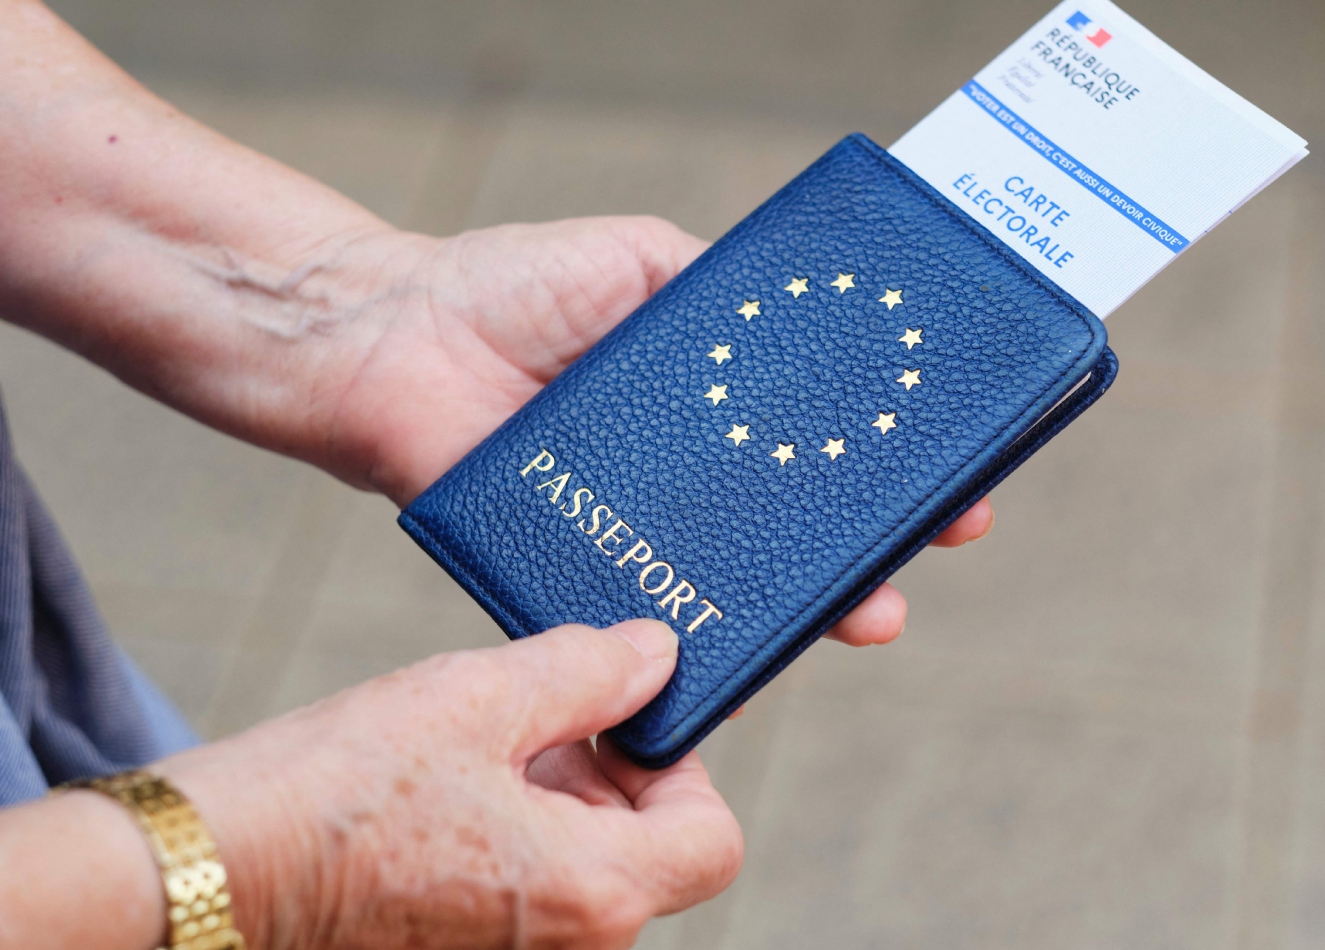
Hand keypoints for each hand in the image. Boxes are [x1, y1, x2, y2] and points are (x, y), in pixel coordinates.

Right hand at [158, 619, 740, 949]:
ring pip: (586, 877)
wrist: (205, 877)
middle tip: (535, 721)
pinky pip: (527, 900)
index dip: (680, 768)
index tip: (616, 723)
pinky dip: (512, 843)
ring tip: (478, 752)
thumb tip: (658, 656)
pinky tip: (446, 796)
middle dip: (608, 779)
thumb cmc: (335, 790)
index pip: (712, 840)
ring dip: (556, 805)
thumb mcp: (478, 697)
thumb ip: (589, 672)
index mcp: (593, 894)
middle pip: (648, 858)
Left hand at [286, 218, 994, 646]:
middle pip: (789, 531)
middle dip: (862, 561)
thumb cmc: (511, 286)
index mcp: (712, 404)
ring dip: (798, 613)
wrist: (389, 335)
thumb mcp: (643, 260)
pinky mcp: (573, 570)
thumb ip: (721, 293)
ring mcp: (632, 528)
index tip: (952, 496)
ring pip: (729, 585)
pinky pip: (638, 621)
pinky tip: (734, 669)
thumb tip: (810, 316)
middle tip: (907, 580)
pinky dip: (687, 651)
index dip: (887, 474)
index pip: (821, 447)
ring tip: (860, 621)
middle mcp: (682, 475)